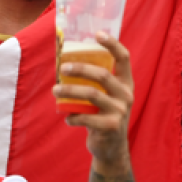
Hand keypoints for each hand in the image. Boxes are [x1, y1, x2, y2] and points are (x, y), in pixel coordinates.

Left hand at [56, 34, 133, 174]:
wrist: (111, 148)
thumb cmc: (102, 114)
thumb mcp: (105, 96)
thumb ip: (95, 82)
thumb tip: (64, 61)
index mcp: (126, 82)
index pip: (124, 58)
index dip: (112, 44)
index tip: (97, 34)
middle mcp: (126, 94)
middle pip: (103, 75)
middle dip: (80, 68)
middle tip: (62, 68)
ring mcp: (120, 111)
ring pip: (91, 95)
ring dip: (69, 91)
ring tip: (54, 91)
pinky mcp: (111, 127)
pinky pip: (86, 118)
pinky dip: (73, 116)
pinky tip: (67, 117)